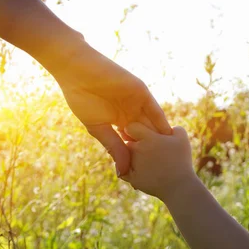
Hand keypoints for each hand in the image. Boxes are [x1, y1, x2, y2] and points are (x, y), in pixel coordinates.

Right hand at [48, 43, 171, 175]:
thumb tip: (122, 172)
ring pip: (153, 124)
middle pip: (146, 136)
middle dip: (153, 153)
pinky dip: (161, 123)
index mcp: (119, 121)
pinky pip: (155, 109)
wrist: (78, 72)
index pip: (133, 143)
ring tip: (171, 159)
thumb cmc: (82, 99)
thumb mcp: (98, 128)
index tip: (146, 177)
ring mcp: (137, 103)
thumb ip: (114, 147)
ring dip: (161, 140)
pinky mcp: (141, 92)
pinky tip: (170, 138)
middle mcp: (131, 113)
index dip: (138, 158)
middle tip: (163, 172)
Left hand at [121, 123, 196, 198]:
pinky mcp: (132, 178)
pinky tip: (140, 170)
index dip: (135, 129)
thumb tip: (165, 126)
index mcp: (148, 138)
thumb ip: (172, 126)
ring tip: (142, 159)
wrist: (179, 186)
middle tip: (139, 145)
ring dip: (129, 155)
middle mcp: (138, 150)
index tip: (140, 133)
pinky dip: (128, 169)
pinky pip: (123, 170)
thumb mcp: (182, 138)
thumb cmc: (181, 160)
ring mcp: (133, 165)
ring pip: (124, 155)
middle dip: (130, 141)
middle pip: (126, 141)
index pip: (131, 127)